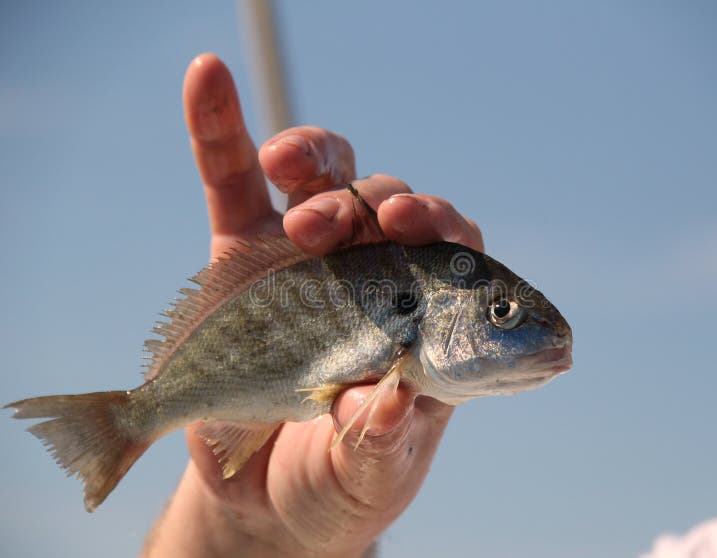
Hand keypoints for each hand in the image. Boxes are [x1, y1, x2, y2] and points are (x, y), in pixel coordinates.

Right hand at [142, 54, 482, 557]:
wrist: (266, 505)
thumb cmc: (340, 483)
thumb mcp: (371, 474)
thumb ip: (384, 440)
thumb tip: (390, 400)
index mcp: (424, 318)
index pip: (453, 248)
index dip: (444, 226)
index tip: (421, 226)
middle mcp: (372, 277)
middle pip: (387, 203)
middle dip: (376, 201)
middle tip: (361, 225)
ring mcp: (307, 261)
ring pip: (320, 181)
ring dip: (312, 165)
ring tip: (297, 208)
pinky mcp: (242, 258)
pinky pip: (232, 181)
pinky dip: (220, 128)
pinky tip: (210, 77)